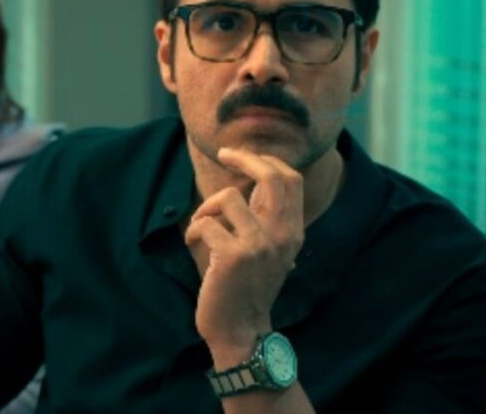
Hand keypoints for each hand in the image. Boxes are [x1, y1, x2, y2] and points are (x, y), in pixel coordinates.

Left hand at [185, 148, 303, 366]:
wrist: (241, 330)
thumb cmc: (246, 289)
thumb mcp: (269, 253)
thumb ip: (267, 221)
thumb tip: (253, 181)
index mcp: (292, 233)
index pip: (291, 180)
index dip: (267, 160)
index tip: (243, 157)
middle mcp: (282, 235)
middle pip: (271, 176)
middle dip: (244, 159)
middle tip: (224, 154)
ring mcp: (259, 245)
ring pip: (229, 197)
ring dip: (206, 208)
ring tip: (201, 228)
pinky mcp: (234, 255)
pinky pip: (206, 223)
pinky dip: (193, 230)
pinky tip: (192, 244)